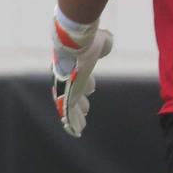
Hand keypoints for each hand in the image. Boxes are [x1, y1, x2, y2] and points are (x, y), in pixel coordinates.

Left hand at [51, 12, 113, 138]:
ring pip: (70, 106)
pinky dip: (73, 123)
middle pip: (73, 92)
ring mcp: (66, 88)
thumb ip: (104, 43)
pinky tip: (77, 132)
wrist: (75, 44)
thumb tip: (106, 41)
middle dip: (79, 101)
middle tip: (84, 108)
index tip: (91, 89)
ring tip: (81, 125)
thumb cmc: (88, 40)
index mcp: (74, 64)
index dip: (86, 84)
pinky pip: (69, 114)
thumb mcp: (101, 40)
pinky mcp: (67, 97)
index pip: (79, 77)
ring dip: (76, 116)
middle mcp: (67, 77)